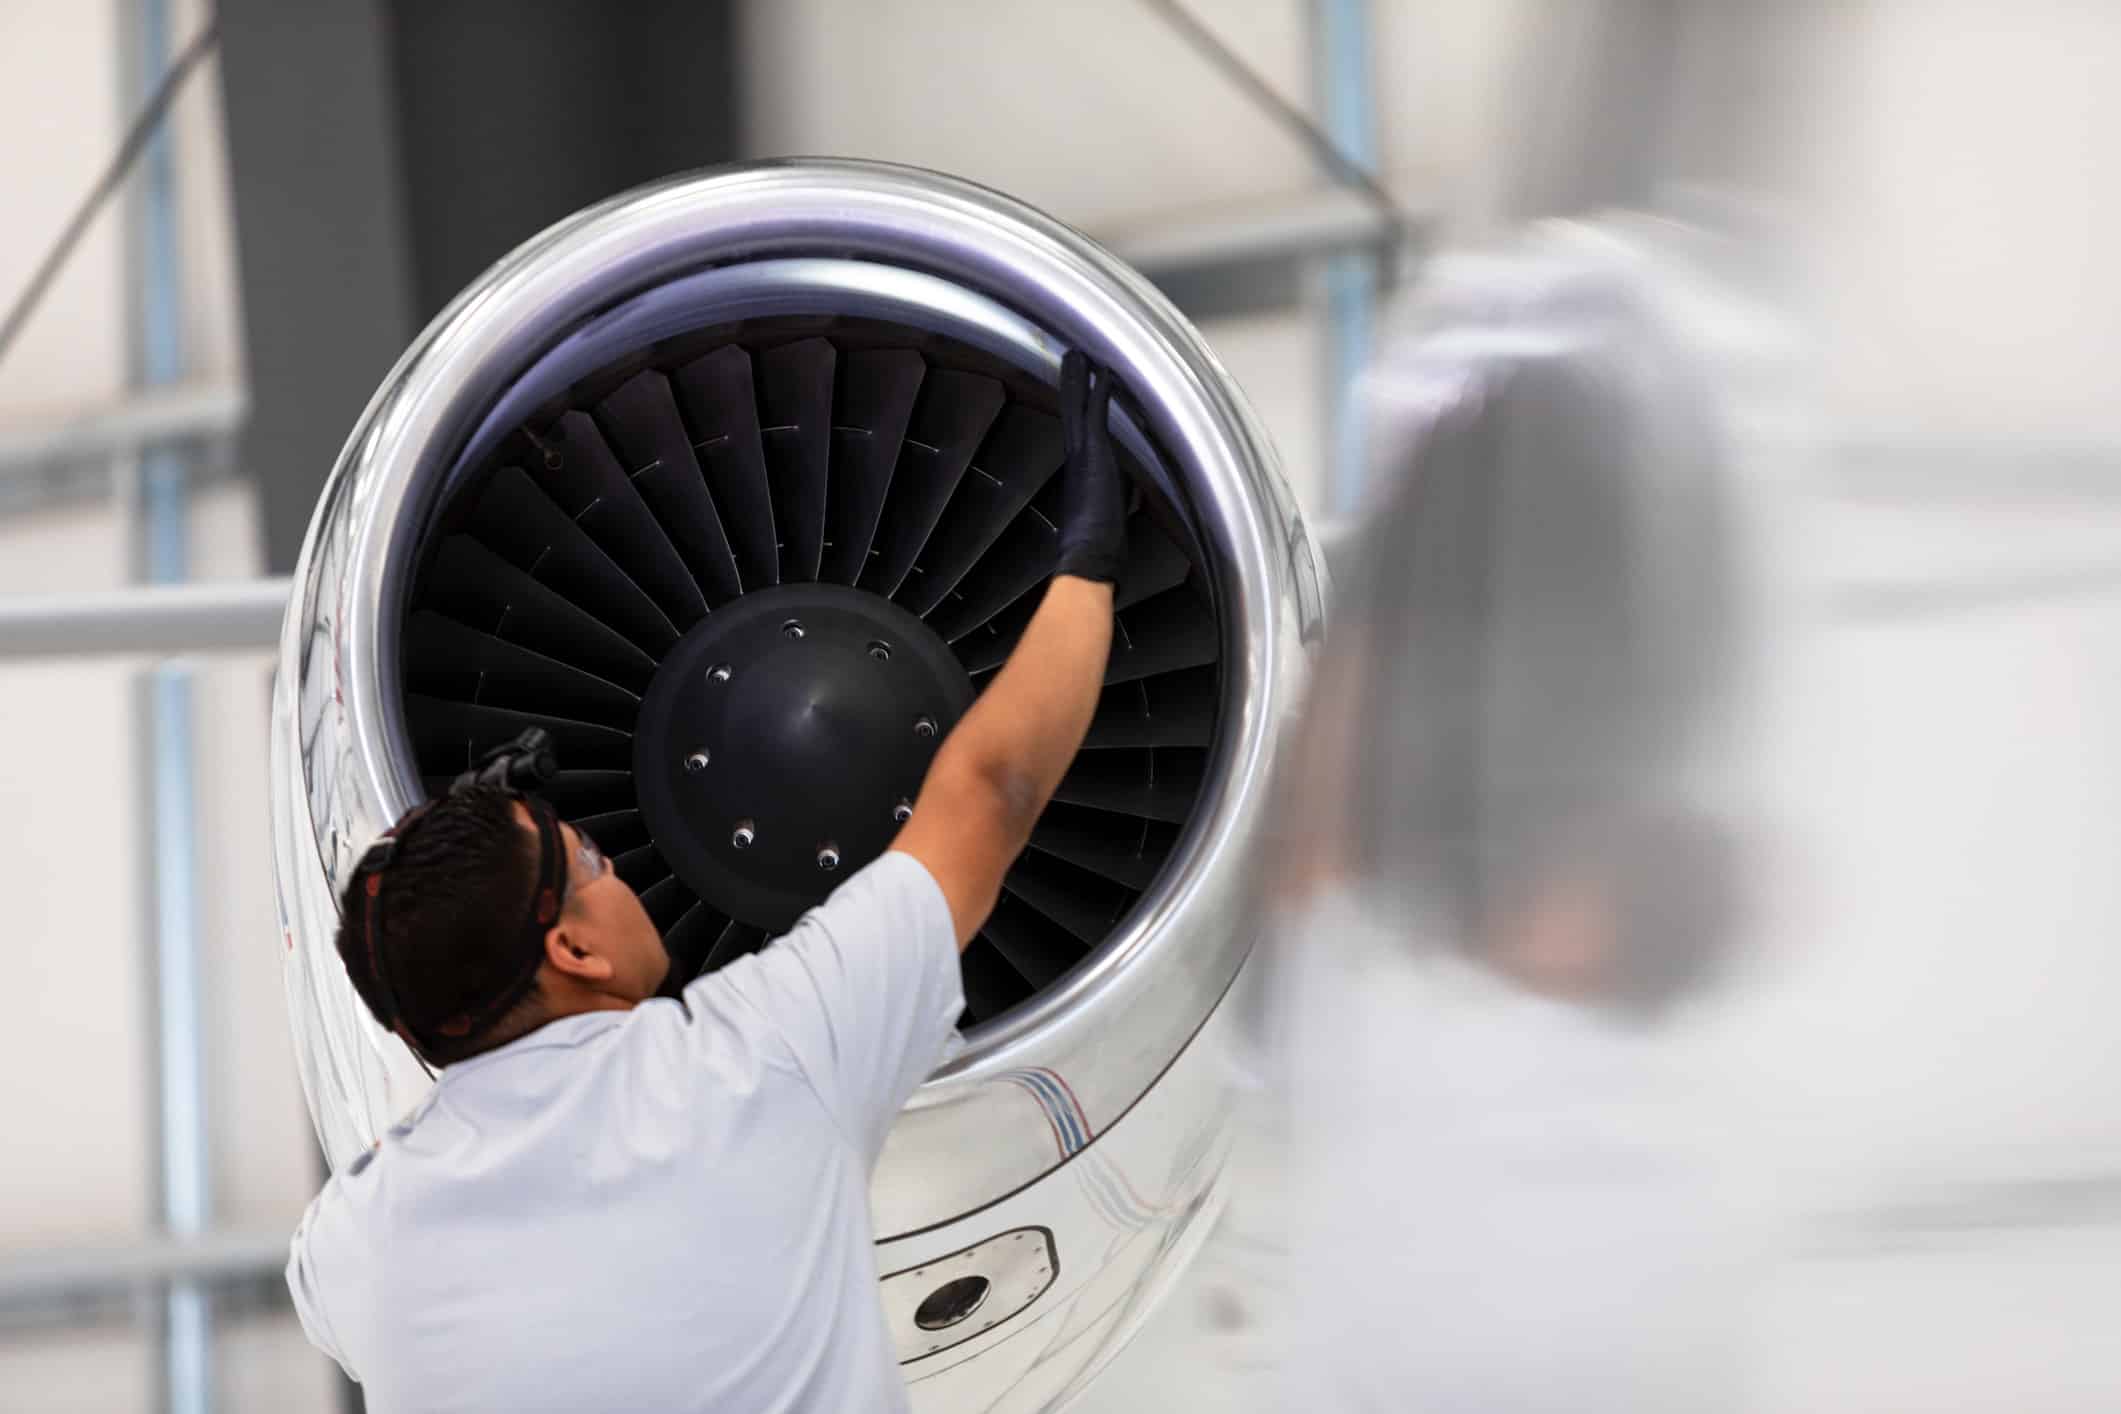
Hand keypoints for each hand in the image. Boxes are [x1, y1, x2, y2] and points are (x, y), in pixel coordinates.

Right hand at [1054, 351, 1128, 585]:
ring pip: (1077, 408)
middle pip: (1071, 413)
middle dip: (1071, 386)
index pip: (1078, 432)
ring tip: (1075, 355)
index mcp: (1081, 473)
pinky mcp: (1094, 453)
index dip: (1078, 410)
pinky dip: (1097, 390)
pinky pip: (1095, 413)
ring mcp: (1082, 454)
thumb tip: (1128, 491)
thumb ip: (1118, 495)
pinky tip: (1100, 371)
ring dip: (1077, 380)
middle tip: (1069, 360)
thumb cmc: (1100, 547)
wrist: (1089, 557)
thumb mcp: (1112, 515)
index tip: (1077, 392)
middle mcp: (1077, 459)